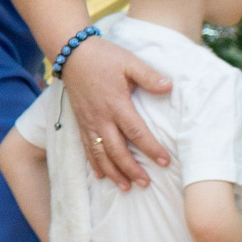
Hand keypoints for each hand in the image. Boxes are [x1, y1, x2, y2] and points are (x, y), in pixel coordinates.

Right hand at [59, 36, 170, 189]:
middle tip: (145, 183)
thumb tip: (169, 88)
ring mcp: (88, 122)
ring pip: (100, 154)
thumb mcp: (130, 62)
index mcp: (116, 104)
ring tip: (125, 187)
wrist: (71, 54)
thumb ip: (149, 76)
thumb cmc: (104, 57)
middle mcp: (101, 118)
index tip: (164, 161)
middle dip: (131, 169)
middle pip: (116, 150)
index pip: (136, 132)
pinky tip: (101, 175)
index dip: (151, 148)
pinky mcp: (80, 122)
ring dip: (112, 172)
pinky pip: (87, 148)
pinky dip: (94, 164)